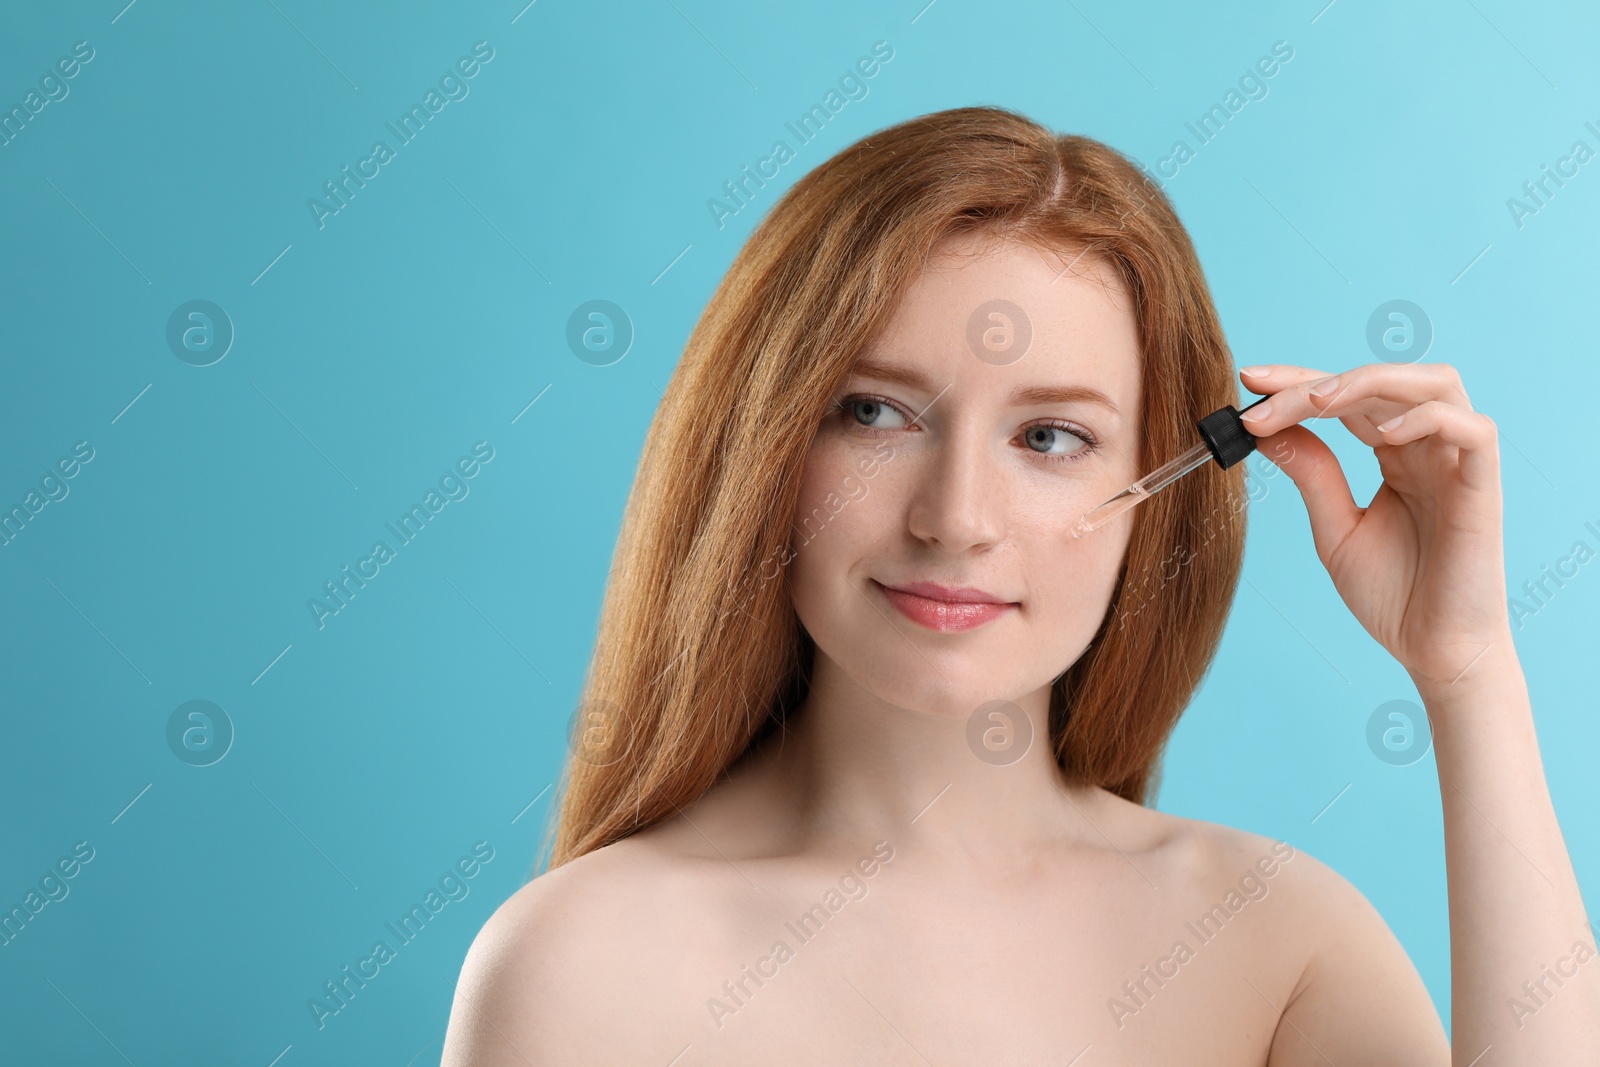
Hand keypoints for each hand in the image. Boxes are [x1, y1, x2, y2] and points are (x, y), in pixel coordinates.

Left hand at [1236, 362, 1512, 692]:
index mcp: (1396, 454)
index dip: (1300, 381)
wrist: (1433, 652)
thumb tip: (1267, 430)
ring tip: (1317, 402)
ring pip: (1436, 384)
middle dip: (1318, 381)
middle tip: (1263, 396)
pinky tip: (1383, 436)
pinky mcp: (1483, 488)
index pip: (1348, 397)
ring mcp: (1459, 464)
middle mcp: (1429, 449)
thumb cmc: (1394, 596)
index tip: (1249, 381)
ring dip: (1372, 381)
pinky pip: (1474, 429)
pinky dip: (1428, 418)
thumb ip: (1312, 475)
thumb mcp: (1336, 529)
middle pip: (1381, 381)